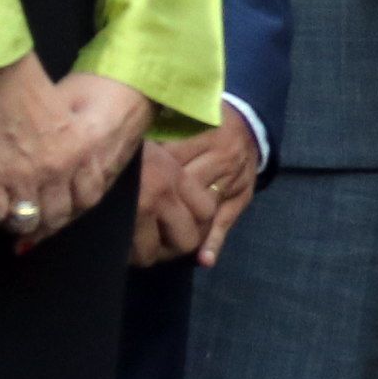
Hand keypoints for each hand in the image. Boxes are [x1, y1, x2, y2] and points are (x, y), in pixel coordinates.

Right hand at [0, 58, 147, 246]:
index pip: (86, 199)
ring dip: (12, 222)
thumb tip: (56, 171)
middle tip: (26, 219)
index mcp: (80, 152)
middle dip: (41, 223)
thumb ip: (67, 146)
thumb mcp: (62, 117)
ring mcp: (24, 176)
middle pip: (55, 216)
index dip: (70, 210)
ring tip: (1, 215)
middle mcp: (57, 169)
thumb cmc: (26, 85)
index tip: (56, 211)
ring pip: (24, 221)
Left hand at [131, 109, 261, 267]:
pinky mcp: (242, 197)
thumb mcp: (188, 119)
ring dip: (180, 225)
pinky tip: (203, 259)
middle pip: (186, 184)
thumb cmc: (208, 126)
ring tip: (156, 240)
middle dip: (160, 200)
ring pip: (204, 207)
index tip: (125, 181)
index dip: (149, 171)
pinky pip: (227, 222)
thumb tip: (132, 145)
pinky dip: (214, 242)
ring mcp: (233, 180)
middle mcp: (221, 158)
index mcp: (205, 136)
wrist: (252, 128)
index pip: (170, 157)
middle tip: (134, 215)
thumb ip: (162, 133)